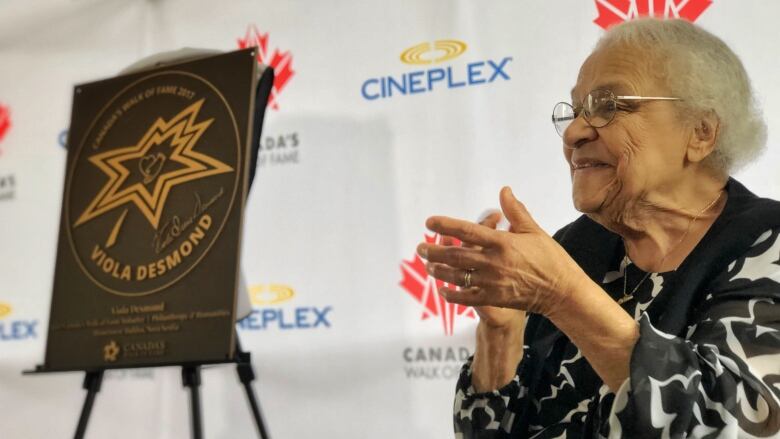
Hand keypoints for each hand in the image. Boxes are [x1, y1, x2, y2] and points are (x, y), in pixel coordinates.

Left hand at [417, 187, 583, 316]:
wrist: (562, 292)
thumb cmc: (551, 259)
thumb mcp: (535, 231)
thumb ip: (515, 212)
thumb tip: (504, 190)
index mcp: (502, 242)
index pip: (467, 231)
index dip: (446, 225)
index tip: (429, 221)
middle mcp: (494, 262)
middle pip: (455, 255)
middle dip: (434, 250)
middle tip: (420, 247)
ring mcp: (492, 282)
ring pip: (457, 276)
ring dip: (439, 270)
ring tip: (427, 265)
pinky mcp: (495, 298)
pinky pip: (467, 297)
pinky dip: (453, 294)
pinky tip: (443, 290)